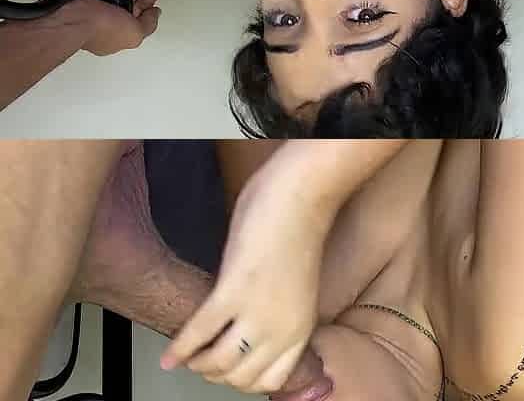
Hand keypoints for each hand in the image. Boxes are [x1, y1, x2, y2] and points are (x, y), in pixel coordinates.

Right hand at [49, 0, 160, 55]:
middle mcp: (108, 19)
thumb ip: (148, 25)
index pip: (138, 18)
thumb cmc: (99, 29)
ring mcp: (96, 4)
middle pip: (130, 0)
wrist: (72, 14)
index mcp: (120, 33)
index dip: (147, 6)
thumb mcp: (135, 34)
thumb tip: (155, 15)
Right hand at [160, 168, 334, 393]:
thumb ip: (278, 310)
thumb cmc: (298, 228)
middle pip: (240, 378)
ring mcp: (257, 313)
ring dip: (197, 363)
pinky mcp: (233, 291)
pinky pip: (198, 333)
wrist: (299, 196)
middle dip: (216, 374)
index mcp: (301, 327)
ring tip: (187, 355)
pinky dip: (179, 348)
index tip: (228, 371)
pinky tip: (168, 356)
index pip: (271, 381)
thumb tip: (251, 324)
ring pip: (217, 364)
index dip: (243, 380)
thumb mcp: (297, 285)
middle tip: (201, 361)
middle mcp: (281, 328)